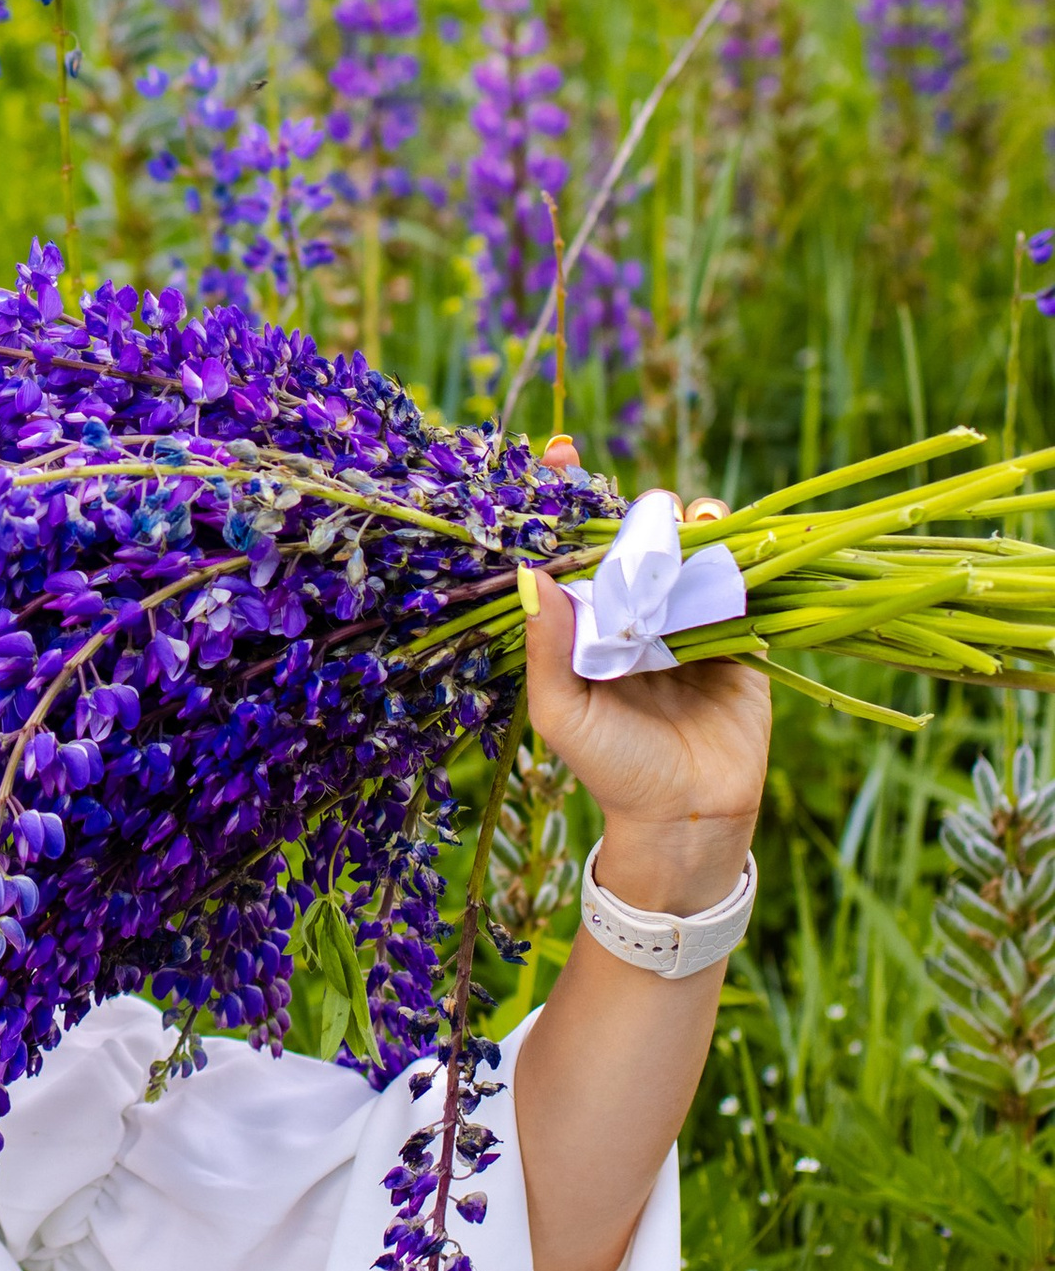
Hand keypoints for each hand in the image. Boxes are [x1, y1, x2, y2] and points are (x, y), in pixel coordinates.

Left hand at [522, 504, 769, 916]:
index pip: (575, 550)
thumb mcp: (564, 712)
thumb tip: (530, 574)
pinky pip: (739, 580)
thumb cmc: (613, 769)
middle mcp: (637, 612)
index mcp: (590, 624)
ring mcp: (690, 619)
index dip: (566, 499)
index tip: (558, 452)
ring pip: (691, 549)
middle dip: (639, 509)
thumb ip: (549, 647)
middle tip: (644, 510)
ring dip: (691, 521)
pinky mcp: (740, 633)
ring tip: (690, 518)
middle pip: (638, 537)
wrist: (686, 818)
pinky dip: (738, 552)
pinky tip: (730, 536)